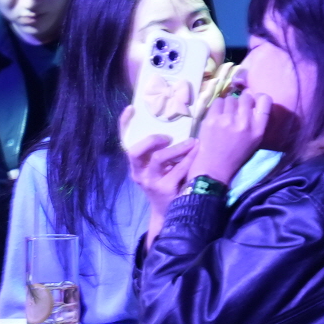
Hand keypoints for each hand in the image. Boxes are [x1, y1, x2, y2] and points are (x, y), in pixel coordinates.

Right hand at [119, 95, 196, 209]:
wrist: (171, 215)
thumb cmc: (167, 185)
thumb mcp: (158, 169)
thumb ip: (159, 152)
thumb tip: (173, 127)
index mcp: (135, 165)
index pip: (125, 142)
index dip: (125, 125)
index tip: (131, 109)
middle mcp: (139, 173)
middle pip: (134, 151)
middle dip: (151, 139)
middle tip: (167, 136)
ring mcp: (151, 182)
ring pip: (158, 158)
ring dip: (177, 148)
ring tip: (192, 142)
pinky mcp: (165, 189)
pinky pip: (178, 169)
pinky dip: (190, 158)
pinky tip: (198, 151)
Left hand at [184, 85, 292, 189]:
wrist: (215, 167)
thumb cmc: (236, 154)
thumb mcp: (254, 140)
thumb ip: (256, 120)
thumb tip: (253, 97)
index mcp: (258, 129)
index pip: (265, 101)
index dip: (259, 97)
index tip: (254, 101)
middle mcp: (244, 123)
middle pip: (246, 97)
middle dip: (242, 100)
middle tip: (237, 109)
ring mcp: (227, 120)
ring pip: (230, 99)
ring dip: (229, 105)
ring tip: (226, 115)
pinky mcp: (212, 119)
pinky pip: (217, 102)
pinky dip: (218, 107)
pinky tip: (217, 116)